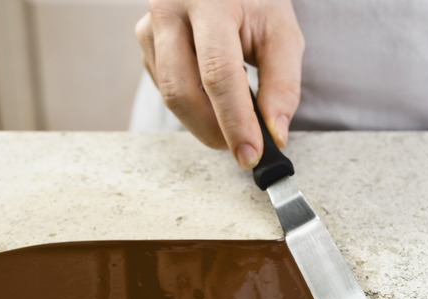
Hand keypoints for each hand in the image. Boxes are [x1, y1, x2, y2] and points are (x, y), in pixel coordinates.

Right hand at [135, 0, 303, 168]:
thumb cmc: (254, 1)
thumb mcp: (281, 33)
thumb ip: (283, 84)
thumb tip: (274, 135)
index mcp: (209, 1)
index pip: (218, 73)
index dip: (234, 121)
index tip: (249, 155)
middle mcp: (169, 9)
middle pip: (181, 92)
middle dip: (213, 131)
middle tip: (242, 148)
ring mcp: (149, 27)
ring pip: (169, 96)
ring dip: (203, 121)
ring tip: (233, 118)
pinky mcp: (144, 43)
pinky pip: (165, 89)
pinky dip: (193, 103)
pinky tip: (212, 92)